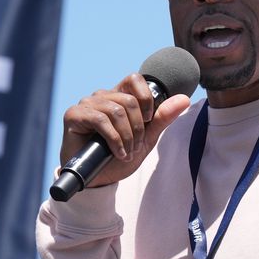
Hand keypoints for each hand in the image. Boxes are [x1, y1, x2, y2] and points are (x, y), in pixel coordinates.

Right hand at [58, 73, 191, 188]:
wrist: (98, 179)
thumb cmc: (118, 156)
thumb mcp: (146, 138)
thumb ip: (162, 118)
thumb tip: (185, 98)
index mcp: (119, 97)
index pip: (135, 79)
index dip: (146, 98)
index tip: (147, 120)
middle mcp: (102, 97)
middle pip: (129, 101)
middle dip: (138, 128)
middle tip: (135, 147)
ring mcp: (86, 104)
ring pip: (116, 111)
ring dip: (126, 137)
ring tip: (126, 152)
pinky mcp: (73, 115)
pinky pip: (99, 119)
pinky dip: (114, 139)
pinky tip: (117, 152)